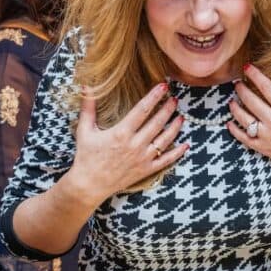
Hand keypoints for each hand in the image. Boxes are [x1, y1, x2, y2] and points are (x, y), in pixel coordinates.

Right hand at [65, 82, 188, 206]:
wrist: (89, 184)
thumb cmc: (86, 156)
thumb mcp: (85, 130)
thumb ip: (88, 107)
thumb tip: (86, 85)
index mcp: (121, 133)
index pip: (142, 110)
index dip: (154, 96)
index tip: (163, 86)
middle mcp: (135, 145)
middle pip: (157, 123)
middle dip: (168, 109)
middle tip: (175, 99)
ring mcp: (143, 158)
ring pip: (165, 140)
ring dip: (175, 127)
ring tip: (181, 117)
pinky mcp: (146, 170)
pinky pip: (166, 160)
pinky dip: (177, 153)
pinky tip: (185, 145)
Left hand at [229, 65, 270, 184]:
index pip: (266, 87)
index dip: (255, 75)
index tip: (247, 67)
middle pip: (251, 100)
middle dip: (241, 89)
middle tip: (237, 83)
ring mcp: (267, 135)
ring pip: (243, 118)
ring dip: (235, 107)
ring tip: (232, 100)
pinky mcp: (262, 147)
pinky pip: (243, 138)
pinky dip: (234, 130)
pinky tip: (230, 122)